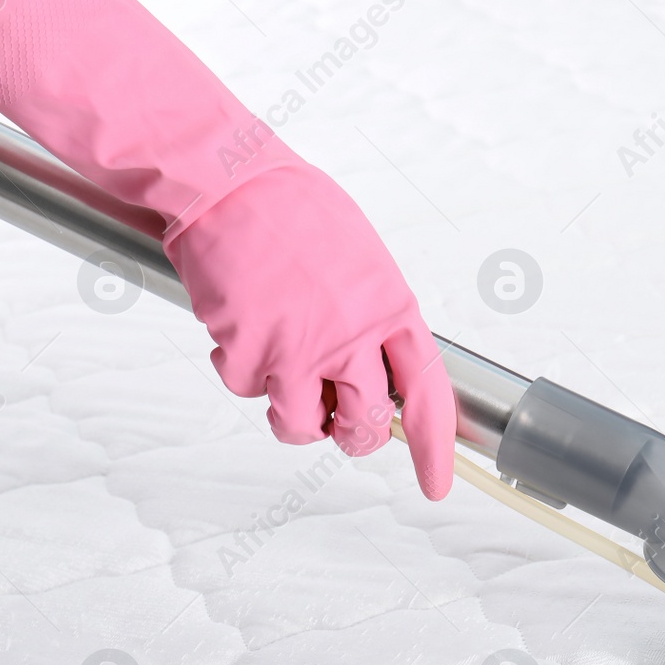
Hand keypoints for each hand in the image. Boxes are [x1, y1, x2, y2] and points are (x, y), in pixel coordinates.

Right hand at [167, 163, 454, 498]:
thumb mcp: (364, 261)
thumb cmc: (295, 212)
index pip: (428, 393)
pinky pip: (245, 391)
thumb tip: (385, 367)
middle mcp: (350, 335)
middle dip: (354, 436)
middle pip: (366, 424)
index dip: (435, 446)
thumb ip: (378, 317)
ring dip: (293, 416)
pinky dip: (238, 370)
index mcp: (391, 308)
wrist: (229, 182)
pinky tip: (240, 331)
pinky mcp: (245, 348)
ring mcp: (297, 346)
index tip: (436, 483)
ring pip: (301, 425)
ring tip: (283, 378)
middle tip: (339, 424)